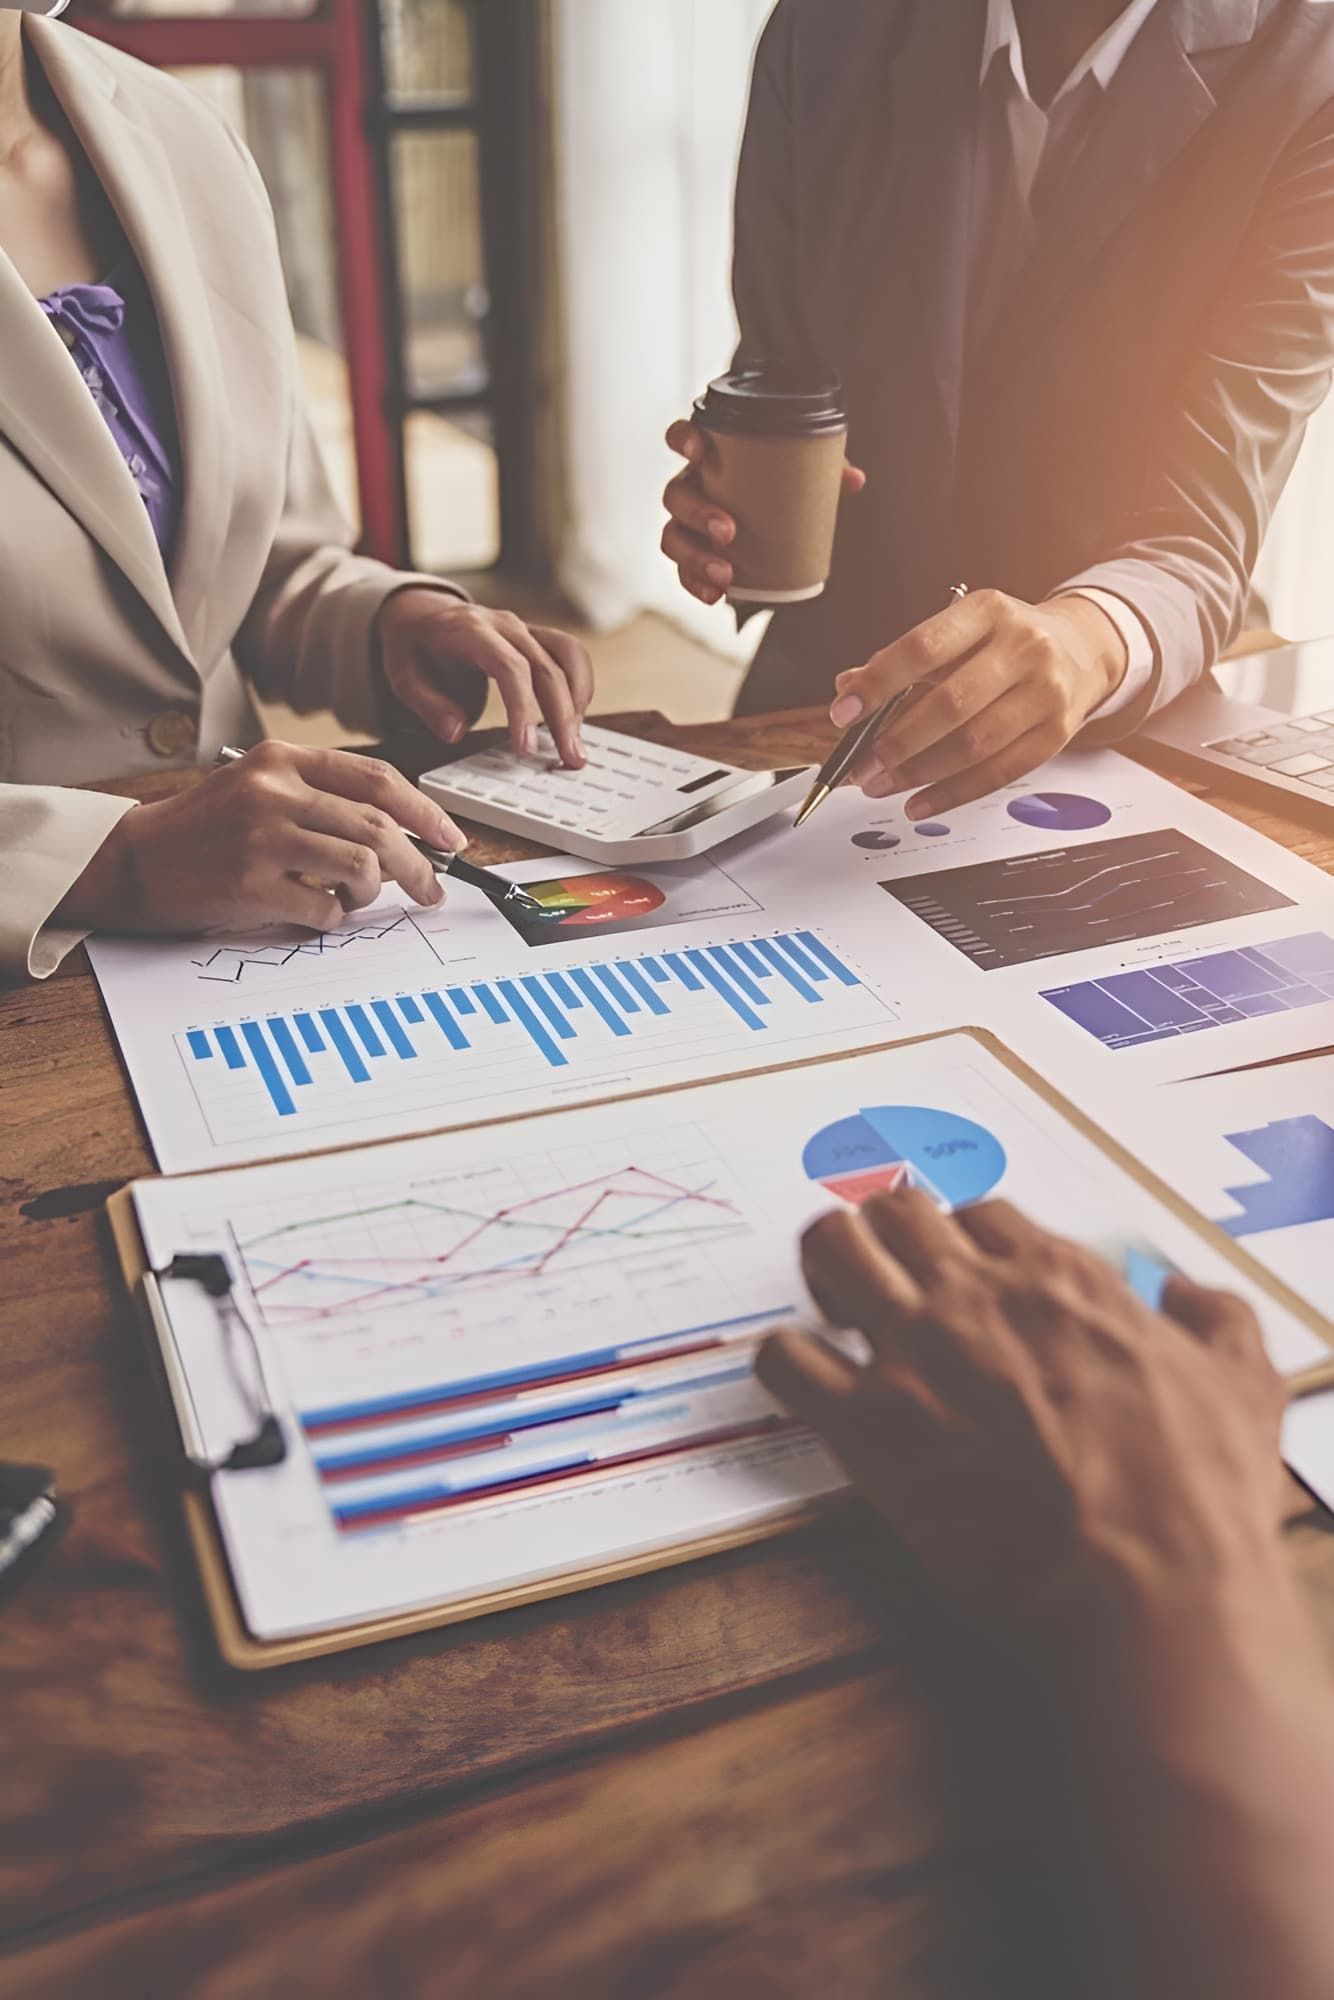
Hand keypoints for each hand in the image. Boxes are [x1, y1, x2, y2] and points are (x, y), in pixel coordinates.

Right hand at [56, 741, 465, 934]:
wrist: (133, 861)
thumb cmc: (203, 830)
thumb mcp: (259, 788)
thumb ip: (323, 801)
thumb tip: (400, 839)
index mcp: (282, 759)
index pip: (377, 779)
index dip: (424, 811)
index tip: (449, 839)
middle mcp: (275, 791)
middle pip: (379, 826)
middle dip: (419, 863)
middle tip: (432, 888)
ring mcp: (263, 837)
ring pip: (362, 865)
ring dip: (373, 891)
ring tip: (356, 897)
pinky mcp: (252, 884)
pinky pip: (326, 908)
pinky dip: (333, 917)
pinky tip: (316, 912)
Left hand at [378, 590, 592, 767]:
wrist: (422, 615)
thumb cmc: (414, 647)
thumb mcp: (403, 676)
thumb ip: (427, 703)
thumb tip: (455, 731)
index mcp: (470, 630)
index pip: (509, 667)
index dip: (523, 707)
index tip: (526, 748)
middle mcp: (505, 624)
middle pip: (546, 667)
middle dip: (563, 716)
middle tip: (569, 758)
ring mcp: (525, 628)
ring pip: (569, 656)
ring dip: (579, 701)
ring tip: (575, 743)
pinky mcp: (537, 637)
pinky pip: (571, 655)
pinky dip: (580, 687)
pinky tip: (575, 719)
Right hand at [662, 419, 865, 604]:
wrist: (774, 512)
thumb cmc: (780, 480)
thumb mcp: (801, 468)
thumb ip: (824, 467)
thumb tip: (854, 479)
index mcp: (709, 456)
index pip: (681, 437)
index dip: (682, 439)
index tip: (697, 452)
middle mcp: (690, 486)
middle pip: (675, 495)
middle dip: (697, 513)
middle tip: (729, 532)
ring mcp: (686, 523)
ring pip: (672, 537)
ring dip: (695, 557)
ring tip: (725, 574)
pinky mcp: (692, 554)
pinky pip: (682, 571)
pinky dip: (696, 584)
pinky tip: (715, 596)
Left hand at [757, 1189, 1288, 1656]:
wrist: (1147, 1588)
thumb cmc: (1196, 1495)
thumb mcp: (1241, 1380)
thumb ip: (1211, 1318)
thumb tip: (1182, 1292)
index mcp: (1058, 1277)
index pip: (982, 1214)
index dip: (968, 1245)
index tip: (965, 1279)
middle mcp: (975, 1295)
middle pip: (894, 1211)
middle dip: (886, 1241)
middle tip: (890, 1289)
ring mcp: (912, 1353)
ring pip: (830, 1247)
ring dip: (826, 1272)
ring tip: (838, 1314)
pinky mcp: (866, 1427)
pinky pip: (783, 1357)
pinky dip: (784, 1362)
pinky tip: (812, 1387)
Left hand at [831, 591, 1127, 818]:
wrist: (1082, 648)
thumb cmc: (1007, 642)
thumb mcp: (959, 632)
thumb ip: (902, 660)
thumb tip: (849, 688)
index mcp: (987, 611)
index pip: (923, 648)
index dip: (878, 683)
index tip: (844, 712)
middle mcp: (1023, 646)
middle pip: (949, 704)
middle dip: (895, 743)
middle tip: (861, 766)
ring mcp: (1044, 691)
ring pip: (973, 745)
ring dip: (918, 773)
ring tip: (881, 784)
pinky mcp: (1057, 732)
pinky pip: (998, 773)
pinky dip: (952, 793)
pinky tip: (920, 801)